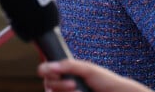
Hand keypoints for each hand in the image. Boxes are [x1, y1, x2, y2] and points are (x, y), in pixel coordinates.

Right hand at [37, 59, 153, 91]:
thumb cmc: (106, 81)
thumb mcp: (87, 69)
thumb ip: (68, 65)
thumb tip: (50, 66)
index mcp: (68, 72)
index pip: (48, 72)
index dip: (48, 73)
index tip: (54, 73)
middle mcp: (66, 85)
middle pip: (49, 85)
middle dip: (59, 85)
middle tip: (73, 84)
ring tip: (79, 91)